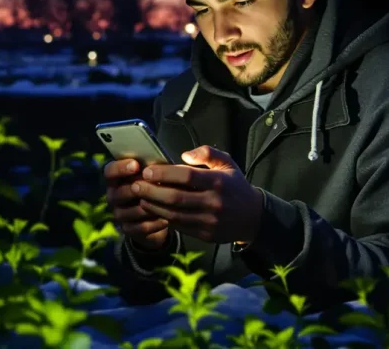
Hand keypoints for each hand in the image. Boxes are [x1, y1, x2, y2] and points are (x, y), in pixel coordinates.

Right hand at [104, 158, 169, 249]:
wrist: (153, 215)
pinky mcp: (128, 229)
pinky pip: (140, 227)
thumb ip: (151, 168)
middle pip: (120, 192)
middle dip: (137, 189)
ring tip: (166, 204)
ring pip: (132, 211)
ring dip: (149, 207)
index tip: (136, 165)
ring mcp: (119, 214)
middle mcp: (113, 196)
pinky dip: (154, 223)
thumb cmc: (153, 186)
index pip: (110, 171)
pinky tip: (166, 219)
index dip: (121, 168)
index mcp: (115, 179)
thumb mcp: (151, 175)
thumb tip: (161, 163)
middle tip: (154, 185)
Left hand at [131, 145, 262, 243]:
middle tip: (135, 185)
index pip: (186, 176)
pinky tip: (152, 210)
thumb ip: (207, 153)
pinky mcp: (205, 235)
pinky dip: (163, 218)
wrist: (252, 217)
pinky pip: (179, 226)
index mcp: (219, 182)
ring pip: (174, 215)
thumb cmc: (234, 186)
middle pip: (176, 198)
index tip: (147, 170)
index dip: (164, 173)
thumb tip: (184, 155)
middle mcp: (214, 202)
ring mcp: (210, 221)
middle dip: (151, 191)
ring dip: (153, 206)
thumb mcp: (227, 163)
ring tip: (139, 197)